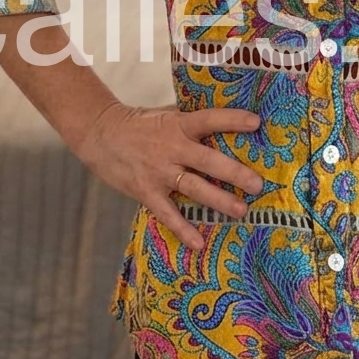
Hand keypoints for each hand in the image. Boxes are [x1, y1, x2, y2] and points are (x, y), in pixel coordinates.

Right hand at [76, 102, 263, 250]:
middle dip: (234, 173)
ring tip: (241, 211)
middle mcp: (172, 148)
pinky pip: (167, 213)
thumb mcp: (167, 115)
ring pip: (194, 187)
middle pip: (208, 160)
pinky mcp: (146, 191)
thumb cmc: (141, 124)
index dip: (232, 120)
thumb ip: (191, 121)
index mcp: (179, 124)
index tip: (256, 123)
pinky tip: (198, 243)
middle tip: (257, 184)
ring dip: (218, 200)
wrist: (101, 134)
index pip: (210, 119)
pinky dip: (182, 229)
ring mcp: (159, 171)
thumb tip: (228, 122)